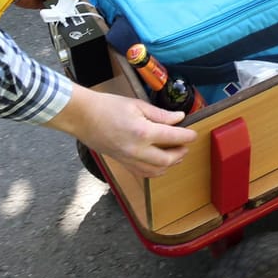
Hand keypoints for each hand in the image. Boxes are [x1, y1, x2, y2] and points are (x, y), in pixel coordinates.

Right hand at [47, 86, 196, 178]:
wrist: (83, 117)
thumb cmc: (107, 107)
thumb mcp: (137, 105)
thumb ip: (160, 114)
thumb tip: (178, 118)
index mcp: (142, 132)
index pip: (172, 137)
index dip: (187, 136)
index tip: (194, 134)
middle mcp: (137, 150)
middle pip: (167, 160)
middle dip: (180, 153)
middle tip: (186, 145)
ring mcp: (129, 159)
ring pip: (156, 171)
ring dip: (170, 164)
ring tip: (176, 154)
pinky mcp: (122, 163)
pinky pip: (144, 173)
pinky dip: (156, 170)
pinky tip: (160, 162)